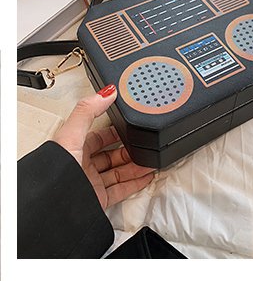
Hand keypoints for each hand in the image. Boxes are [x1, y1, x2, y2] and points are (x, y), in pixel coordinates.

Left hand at [52, 85, 154, 209]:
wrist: (52, 208)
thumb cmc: (55, 174)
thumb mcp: (71, 136)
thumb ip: (88, 111)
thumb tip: (107, 92)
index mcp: (74, 149)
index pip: (99, 136)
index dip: (115, 131)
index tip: (131, 126)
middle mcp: (82, 166)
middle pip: (111, 154)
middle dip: (130, 149)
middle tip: (145, 144)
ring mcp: (91, 184)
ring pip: (118, 172)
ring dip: (136, 166)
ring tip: (151, 160)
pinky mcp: (98, 200)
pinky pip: (120, 190)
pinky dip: (135, 184)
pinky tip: (145, 177)